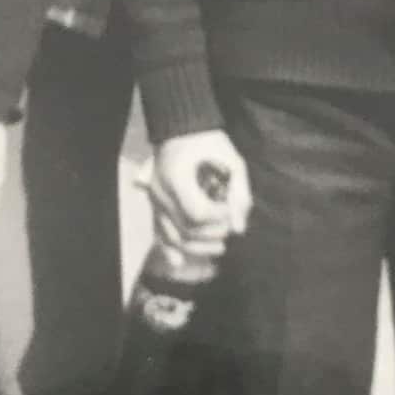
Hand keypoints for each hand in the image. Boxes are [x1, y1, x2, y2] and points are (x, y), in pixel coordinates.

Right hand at [148, 131, 250, 266]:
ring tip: (220, 244)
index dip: (219, 219)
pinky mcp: (155, 206)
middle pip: (186, 229)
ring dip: (198, 247)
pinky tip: (179, 263)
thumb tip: (239, 229)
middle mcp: (161, 193)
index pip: (198, 213)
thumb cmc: (209, 143)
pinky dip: (168, 250)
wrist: (181, 132)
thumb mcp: (232, 161)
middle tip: (229, 228)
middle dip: (213, 234)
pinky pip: (158, 233)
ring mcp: (155, 201)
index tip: (230, 211)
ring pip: (173, 237)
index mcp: (178, 178)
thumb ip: (239, 195)